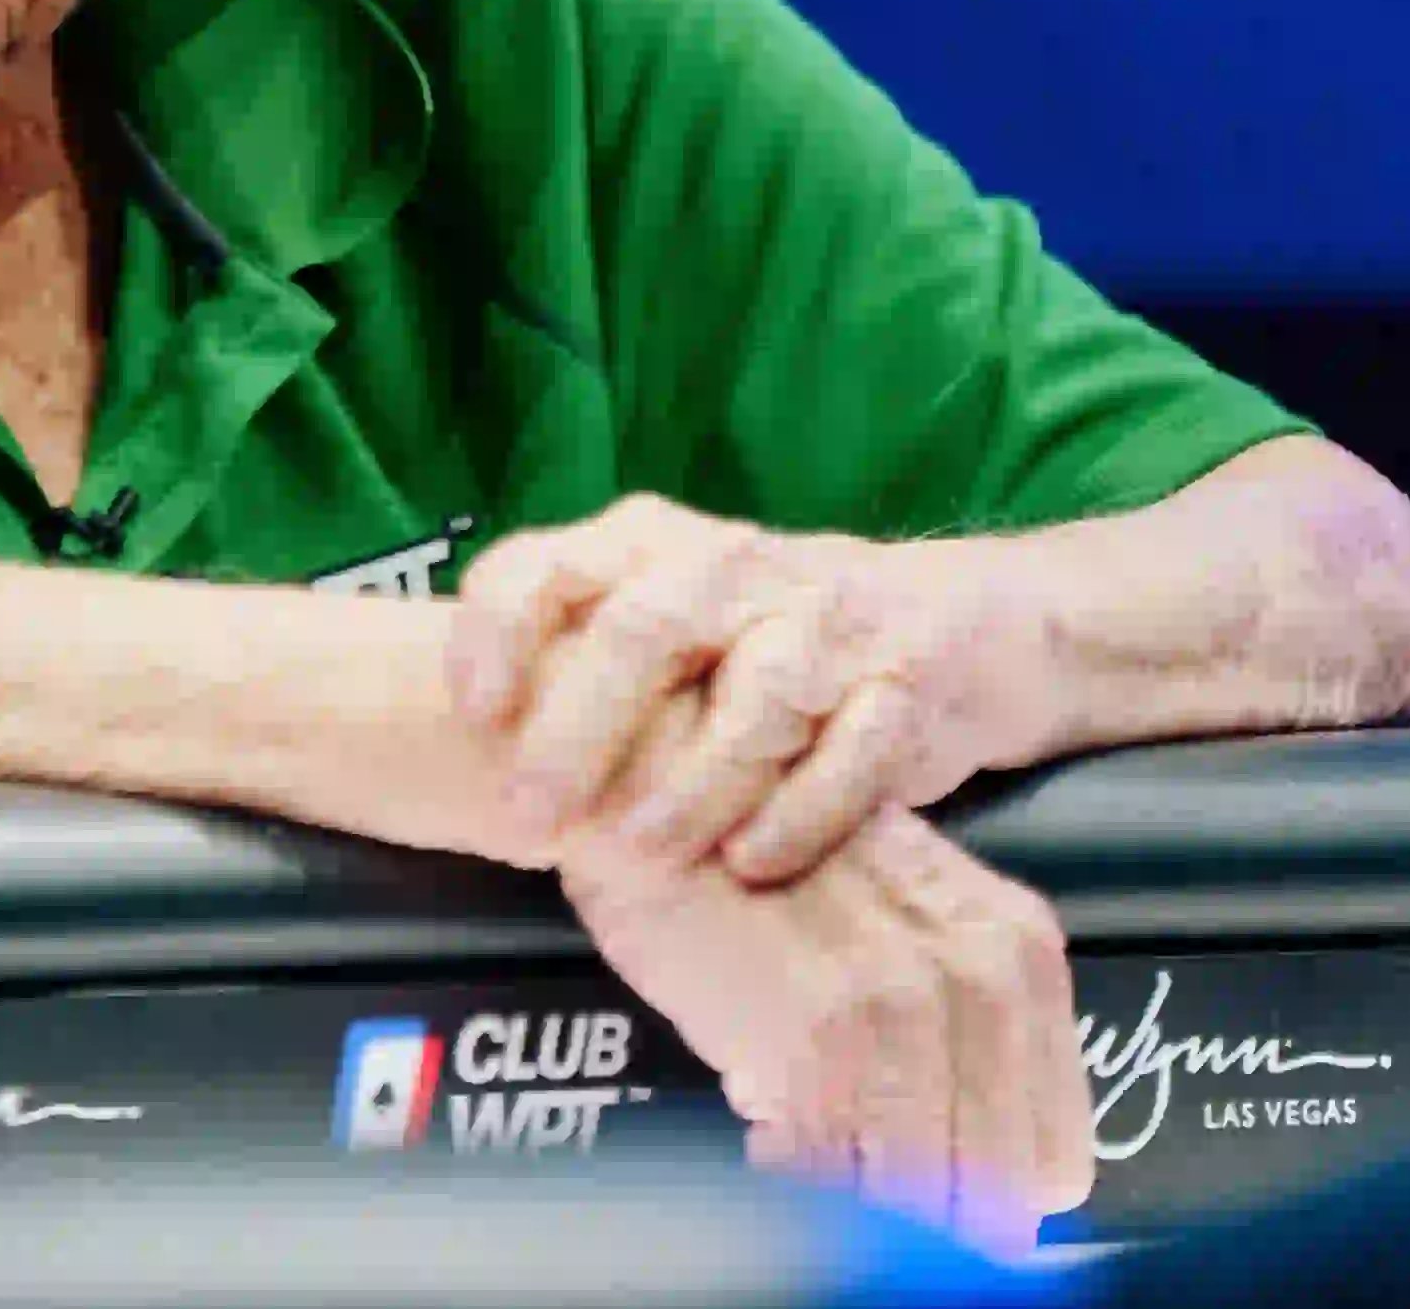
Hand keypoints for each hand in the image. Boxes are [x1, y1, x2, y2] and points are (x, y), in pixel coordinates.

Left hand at [451, 495, 1035, 885]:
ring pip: (758, 695)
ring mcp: (827, 621)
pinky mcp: (905, 682)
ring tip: (641, 852)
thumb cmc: (754, 640)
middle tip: (533, 816)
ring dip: (693, 780)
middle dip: (581, 728)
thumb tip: (458, 748)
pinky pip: (855, 750)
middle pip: (646, 629)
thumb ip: (574, 657)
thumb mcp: (661, 619)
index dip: (500, 631)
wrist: (950, 620)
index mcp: (649, 545)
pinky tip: (751, 864)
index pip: (550, 564)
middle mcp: (732, 567)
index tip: (473, 713)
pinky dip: (799, 813)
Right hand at [565, 807, 1092, 1255]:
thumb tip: (976, 1175)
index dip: (989, 1195)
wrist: (657, 787)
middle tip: (861, 1185)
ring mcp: (903, 1000)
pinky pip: (831, 1168)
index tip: (936, 1199)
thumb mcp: (899, 923)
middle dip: (928, 1209)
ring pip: (916, 1188)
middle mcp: (981, 972)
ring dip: (856, 1197)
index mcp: (1019, 948)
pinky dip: (795, 1176)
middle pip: (996, 1185)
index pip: (1052, 1156)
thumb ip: (957, 1031)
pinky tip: (766, 1138)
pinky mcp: (819, 1027)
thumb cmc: (758, 858)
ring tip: (805, 1154)